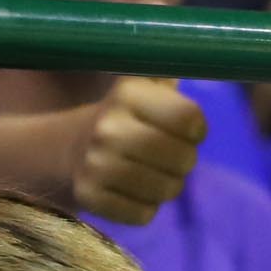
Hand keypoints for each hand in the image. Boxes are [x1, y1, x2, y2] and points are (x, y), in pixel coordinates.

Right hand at [62, 77, 207, 225]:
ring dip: (169, 186)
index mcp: (127, 94)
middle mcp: (108, 127)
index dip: (196, 129)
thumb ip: (173, 71)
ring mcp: (95, 164)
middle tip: (171, 155)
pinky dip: (146, 207)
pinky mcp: (88, 196)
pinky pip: (144, 215)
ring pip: (167, 190)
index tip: (188, 130)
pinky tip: (133, 191)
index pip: (190, 119)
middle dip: (185, 160)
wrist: (65, 148)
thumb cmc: (124, 116)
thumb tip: (204, 55)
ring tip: (154, 173)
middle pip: (184, 158)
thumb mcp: (145, 85)